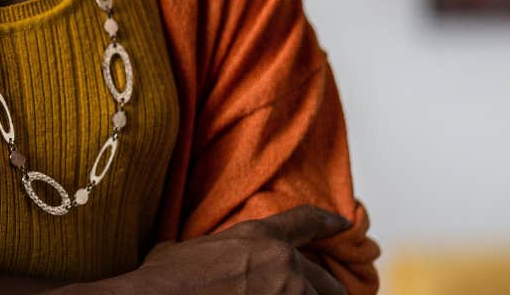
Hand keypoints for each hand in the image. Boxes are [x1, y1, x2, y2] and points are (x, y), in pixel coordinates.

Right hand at [121, 205, 351, 294]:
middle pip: (328, 282)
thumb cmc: (164, 279)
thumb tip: (186, 255)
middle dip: (327, 294)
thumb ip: (206, 249)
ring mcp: (287, 294)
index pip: (306, 222)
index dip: (329, 223)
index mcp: (259, 236)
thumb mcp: (182, 250)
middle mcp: (283, 263)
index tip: (345, 225)